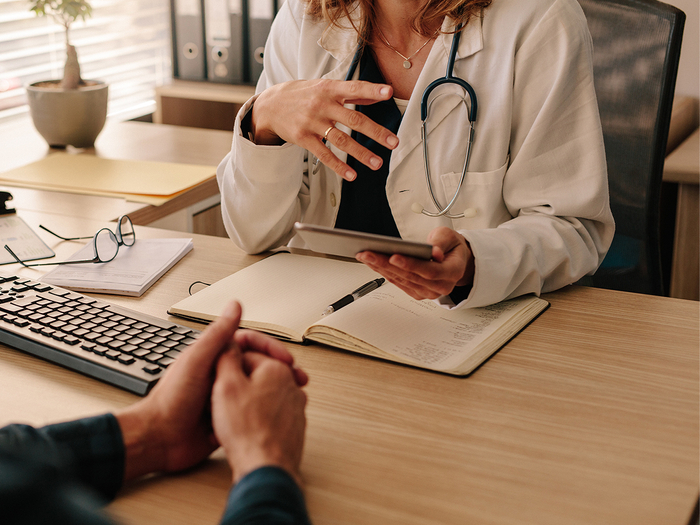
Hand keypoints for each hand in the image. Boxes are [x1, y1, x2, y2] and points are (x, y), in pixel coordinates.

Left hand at [115, 301, 305, 480]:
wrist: (159, 440)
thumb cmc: (171, 400)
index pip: (250, 343)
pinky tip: (279, 413)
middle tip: (298, 378)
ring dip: (276, 389)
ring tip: (294, 396)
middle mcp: (221, 374)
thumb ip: (218, 334)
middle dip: (280, 370)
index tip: (285, 358)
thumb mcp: (198, 361)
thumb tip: (234, 305)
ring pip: (258, 388)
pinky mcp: (227, 417)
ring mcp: (225, 396)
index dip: (270, 348)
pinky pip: (251, 410)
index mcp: (214, 357)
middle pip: (258, 365)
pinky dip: (266, 410)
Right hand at [211, 346, 307, 485]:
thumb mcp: (226, 386)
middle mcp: (292, 385)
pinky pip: (270, 414)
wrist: (265, 467)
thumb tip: (228, 344)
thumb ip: (227, 358)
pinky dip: (256, 418)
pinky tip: (244, 429)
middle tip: (221, 397)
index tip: (217, 377)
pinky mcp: (293, 425)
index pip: (248, 353)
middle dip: (238, 383)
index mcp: (277, 369)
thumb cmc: (247, 431)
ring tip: (231, 416)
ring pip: (263, 395)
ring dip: (246, 402)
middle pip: (257, 374)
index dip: (227, 365)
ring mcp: (295, 406)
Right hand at [250, 79, 398, 179]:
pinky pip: (324, 154)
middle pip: (353, 119)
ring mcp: (311, 122)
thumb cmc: (302, 95)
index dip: (372, 90)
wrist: (269, 106)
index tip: (389, 92)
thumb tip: (378, 95)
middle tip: (393, 142)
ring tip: (377, 163)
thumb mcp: (324, 87)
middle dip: (375, 132)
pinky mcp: (303, 138)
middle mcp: (322, 105)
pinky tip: (351, 175)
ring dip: (361, 153)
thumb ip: (352, 92)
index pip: (354, 88)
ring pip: (341, 140)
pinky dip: (338, 166)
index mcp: (329, 89)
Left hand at [356, 227, 474, 300]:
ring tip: (365, 255)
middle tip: (368, 253)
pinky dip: (384, 272)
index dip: (410, 265)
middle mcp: (441, 286)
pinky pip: (398, 283)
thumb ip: (441, 242)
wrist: (453, 259)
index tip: (393, 256)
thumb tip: (434, 252)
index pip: (430, 271)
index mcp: (453, 272)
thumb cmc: (450, 246)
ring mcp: (428, 292)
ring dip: (380, 268)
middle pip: (410, 276)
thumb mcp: (449, 236)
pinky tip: (372, 263)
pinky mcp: (417, 293)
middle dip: (386, 264)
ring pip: (401, 280)